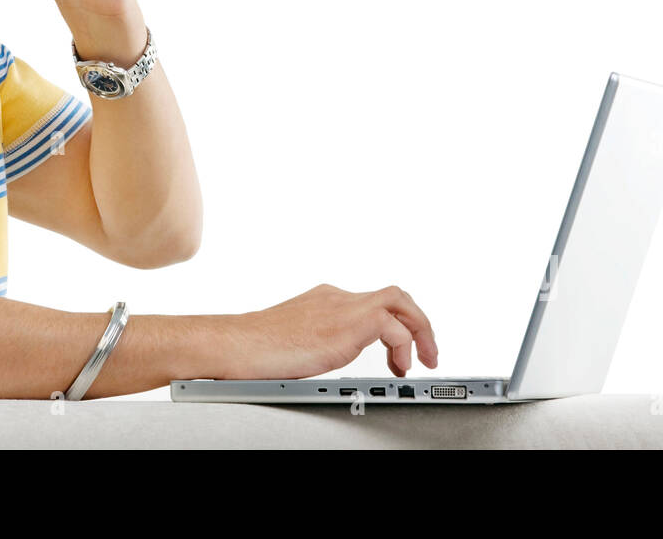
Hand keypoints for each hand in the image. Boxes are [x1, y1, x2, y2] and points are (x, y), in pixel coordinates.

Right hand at [226, 284, 439, 380]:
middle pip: (394, 294)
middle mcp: (336, 297)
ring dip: (420, 330)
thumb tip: (322, 362)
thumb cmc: (253, 349)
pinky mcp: (346, 323)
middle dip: (418, 322)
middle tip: (426, 355)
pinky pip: (392, 325)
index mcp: (325, 300)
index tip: (399, 354)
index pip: (373, 301)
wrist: (237, 345)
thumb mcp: (294, 341)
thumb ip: (316, 342)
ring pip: (400, 300)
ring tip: (422, 361)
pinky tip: (397, 367)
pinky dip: (403, 345)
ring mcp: (342, 307)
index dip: (395, 326)